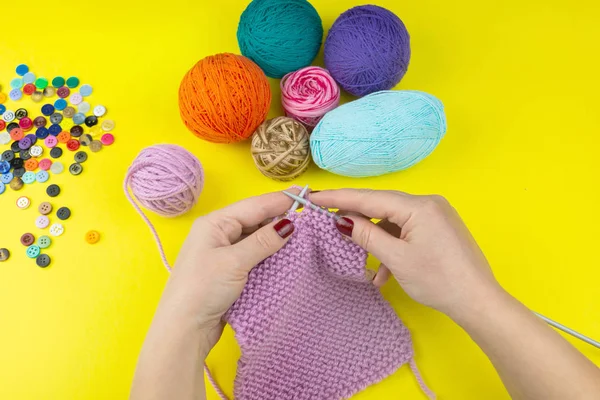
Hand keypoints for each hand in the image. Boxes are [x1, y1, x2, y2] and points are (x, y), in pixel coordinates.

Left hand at [157, 191, 296, 351]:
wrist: (184, 328)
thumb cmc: (203, 289)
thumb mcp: (235, 262)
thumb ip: (263, 241)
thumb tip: (290, 224)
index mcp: (215, 223)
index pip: (254, 205)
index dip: (280, 200)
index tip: (306, 194)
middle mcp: (218, 233)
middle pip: (255, 219)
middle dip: (280, 217)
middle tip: (309, 215)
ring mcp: (223, 252)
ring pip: (256, 237)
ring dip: (275, 236)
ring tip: (303, 233)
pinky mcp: (228, 270)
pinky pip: (254, 254)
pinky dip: (269, 252)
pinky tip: (286, 253)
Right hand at [311, 189, 501, 318]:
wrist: (478, 302)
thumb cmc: (438, 280)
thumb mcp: (397, 259)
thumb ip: (367, 236)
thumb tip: (341, 221)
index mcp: (418, 206)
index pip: (369, 198)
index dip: (338, 198)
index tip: (313, 196)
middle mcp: (427, 203)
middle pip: (381, 206)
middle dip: (355, 218)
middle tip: (326, 222)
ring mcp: (435, 216)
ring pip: (393, 221)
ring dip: (375, 240)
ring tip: (360, 260)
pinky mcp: (438, 229)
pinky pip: (406, 231)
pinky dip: (392, 247)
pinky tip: (384, 273)